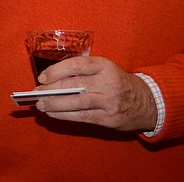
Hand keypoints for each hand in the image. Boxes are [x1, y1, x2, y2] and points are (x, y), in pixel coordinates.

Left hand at [34, 56, 157, 131]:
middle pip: (73, 85)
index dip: (56, 71)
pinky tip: (52, 113)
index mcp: (104, 65)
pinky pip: (82, 116)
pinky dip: (64, 115)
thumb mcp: (105, 69)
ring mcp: (109, 101)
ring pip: (76, 102)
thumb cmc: (117, 82)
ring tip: (41, 104)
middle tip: (35, 93)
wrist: (148, 102)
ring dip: (54, 104)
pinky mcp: (109, 118)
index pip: (76, 65)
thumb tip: (51, 79)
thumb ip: (82, 72)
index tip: (42, 77)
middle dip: (50, 90)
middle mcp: (107, 82)